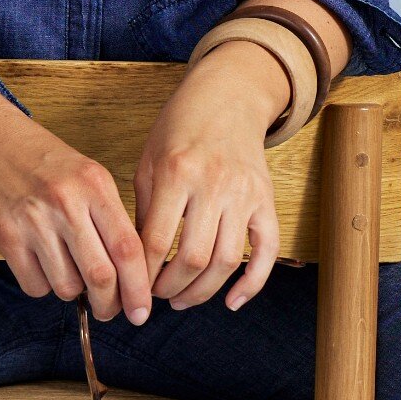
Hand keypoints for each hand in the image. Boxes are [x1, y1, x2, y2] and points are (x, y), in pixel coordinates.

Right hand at [0, 103, 153, 325]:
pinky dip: (44, 286)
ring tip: (70, 271)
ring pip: (67, 287)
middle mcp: (65, 202)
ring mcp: (33, 220)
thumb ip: (110, 219)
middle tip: (110, 309)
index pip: (128, 248)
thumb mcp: (89, 176)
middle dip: (110, 305)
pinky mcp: (6, 236)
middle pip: (101, 276)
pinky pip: (35, 285)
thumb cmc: (46, 162)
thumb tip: (130, 276)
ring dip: (74, 292)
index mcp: (94, 184)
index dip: (139, 288)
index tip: (142, 311)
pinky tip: (43, 264)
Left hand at [131, 40, 289, 312]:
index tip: (134, 287)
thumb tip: (134, 261)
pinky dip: (252, 284)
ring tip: (182, 298)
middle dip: (170, 288)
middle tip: (158, 295)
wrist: (227, 98)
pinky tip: (231, 302)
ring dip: (202, 292)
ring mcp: (244, 193)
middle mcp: (213, 184)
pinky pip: (266, 251)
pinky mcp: (266, 200)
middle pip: (192, 258)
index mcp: (176, 172)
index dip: (142, 274)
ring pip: (226, 261)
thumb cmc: (179, 129)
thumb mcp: (149, 159)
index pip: (156, 241)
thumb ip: (143, 208)